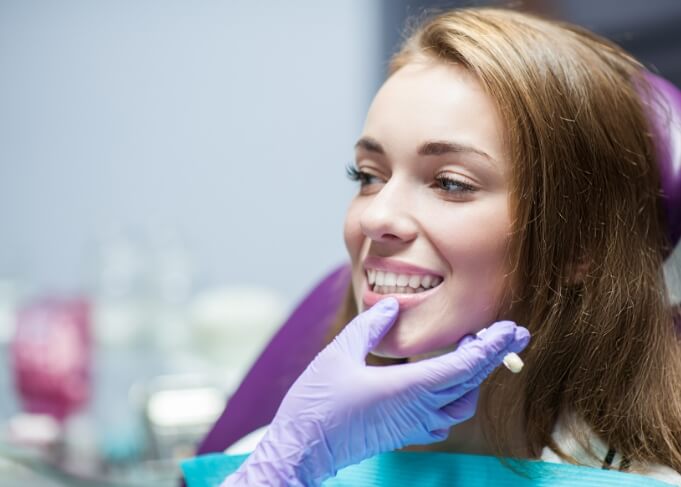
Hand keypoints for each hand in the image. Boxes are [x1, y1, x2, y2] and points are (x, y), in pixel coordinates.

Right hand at [222, 298, 529, 485]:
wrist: (302, 448)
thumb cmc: (317, 403)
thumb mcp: (339, 354)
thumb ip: (369, 326)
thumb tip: (392, 306)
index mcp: (408, 388)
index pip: (464, 366)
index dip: (490, 347)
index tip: (511, 329)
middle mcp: (417, 409)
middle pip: (470, 383)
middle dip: (494, 356)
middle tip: (511, 333)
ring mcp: (412, 426)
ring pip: (461, 404)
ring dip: (475, 378)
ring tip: (475, 352)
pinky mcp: (404, 434)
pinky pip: (443, 419)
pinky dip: (455, 398)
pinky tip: (446, 385)